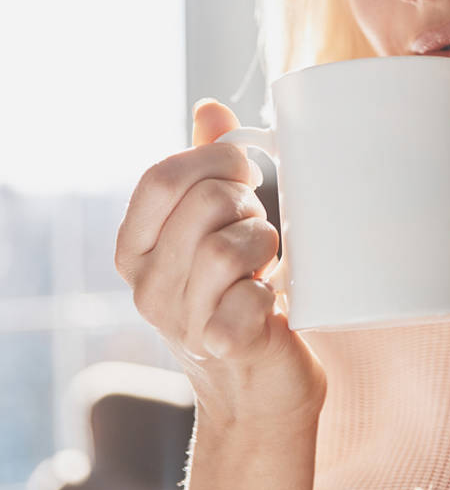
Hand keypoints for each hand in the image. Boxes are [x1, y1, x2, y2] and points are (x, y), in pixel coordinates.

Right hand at [115, 99, 326, 431]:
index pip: (161, 177)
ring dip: (263, 244)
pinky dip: (272, 293)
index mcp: (136, 248)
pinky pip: (251, 297)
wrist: (259, 382)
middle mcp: (147, 285)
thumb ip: (207, 169)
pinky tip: (270, 304)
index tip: (245, 169)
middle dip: (247, 203)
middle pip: (204, 203)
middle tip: (257, 227)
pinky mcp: (221, 347)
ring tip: (265, 263)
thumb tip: (209, 108)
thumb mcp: (213, 226)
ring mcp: (179, 321)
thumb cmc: (238, 289)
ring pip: (226, 247)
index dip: (213, 158)